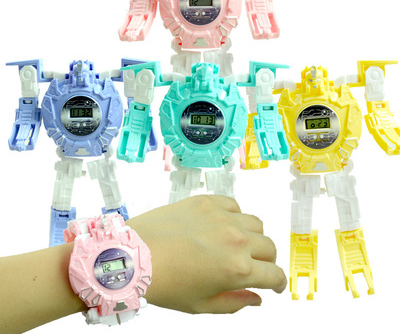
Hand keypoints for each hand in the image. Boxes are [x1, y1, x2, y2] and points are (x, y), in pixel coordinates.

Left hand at [129, 195, 286, 313]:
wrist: (136, 255)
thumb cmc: (164, 283)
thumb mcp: (201, 304)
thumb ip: (235, 303)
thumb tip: (256, 299)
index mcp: (237, 269)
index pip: (274, 274)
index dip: (279, 282)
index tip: (275, 283)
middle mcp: (235, 240)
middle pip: (269, 247)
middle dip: (266, 260)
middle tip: (254, 265)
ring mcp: (222, 217)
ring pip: (255, 224)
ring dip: (253, 237)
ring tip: (237, 244)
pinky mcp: (207, 201)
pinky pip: (234, 204)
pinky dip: (235, 215)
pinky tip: (223, 224)